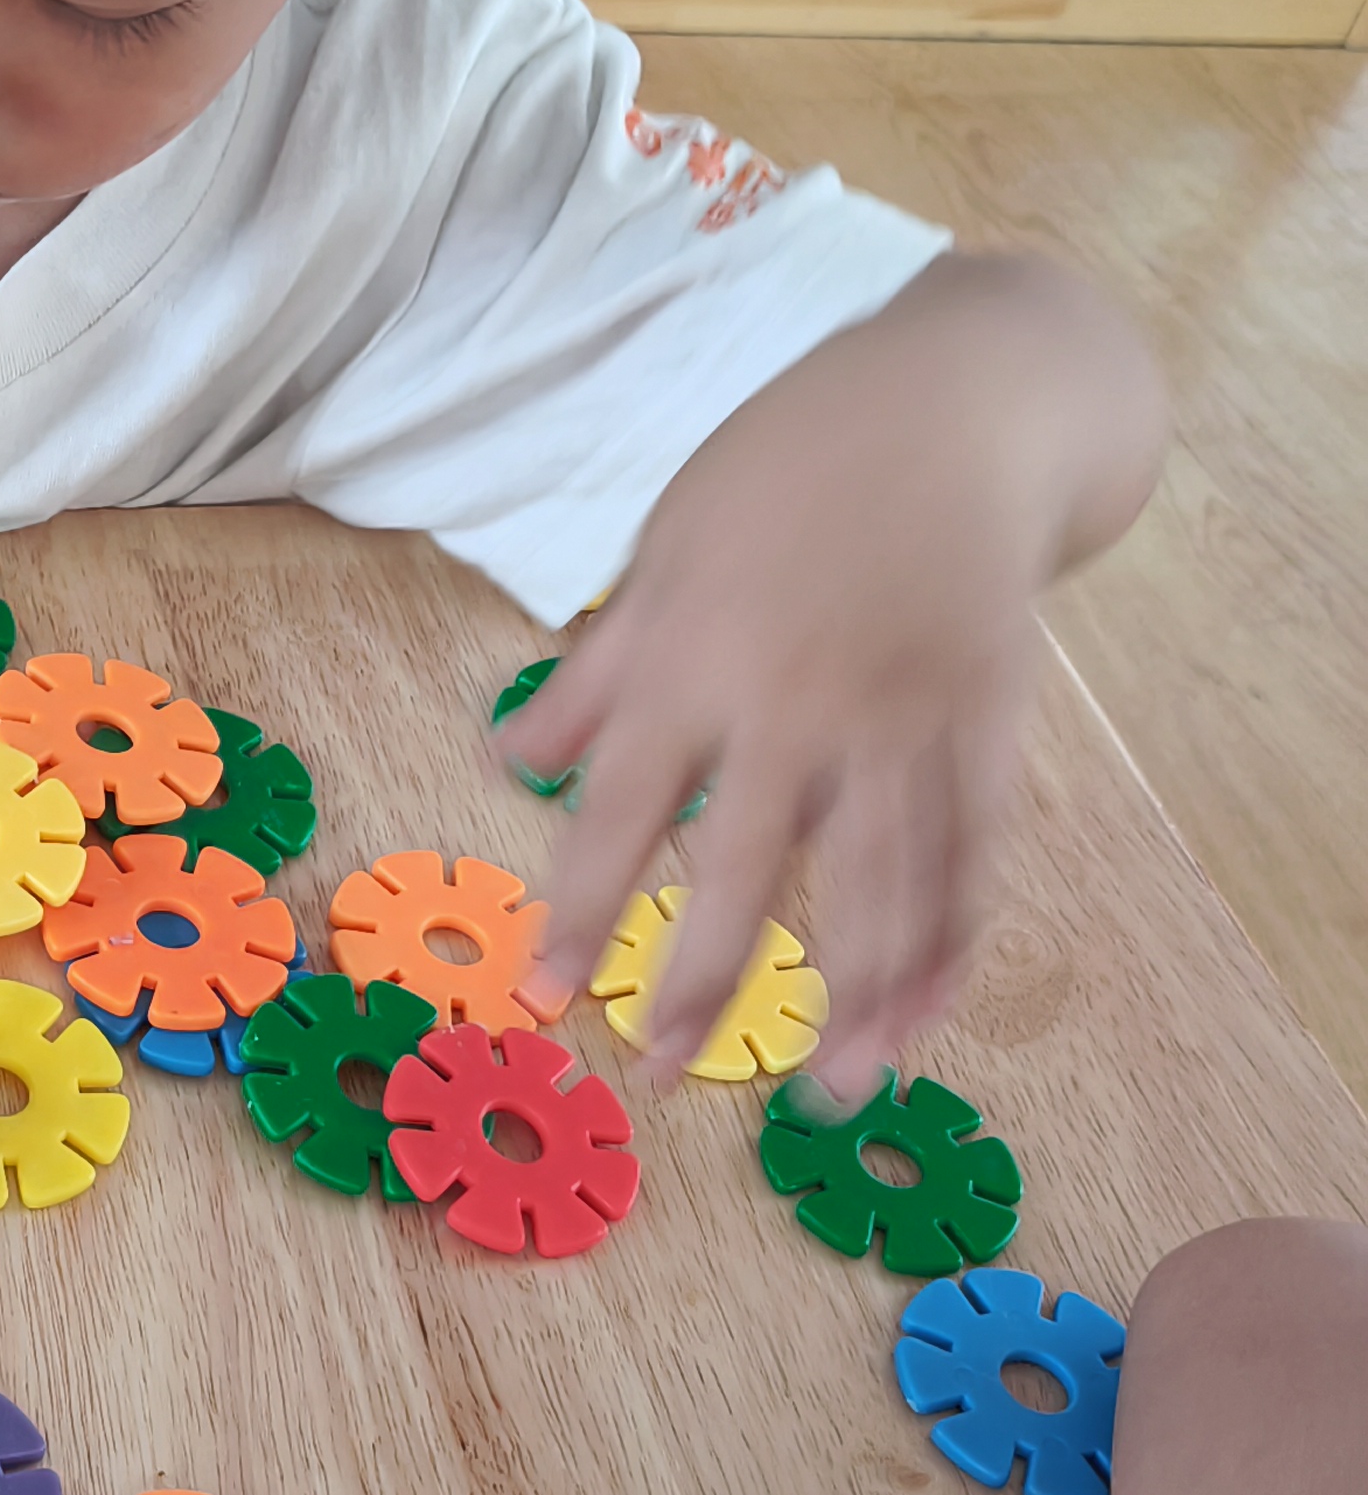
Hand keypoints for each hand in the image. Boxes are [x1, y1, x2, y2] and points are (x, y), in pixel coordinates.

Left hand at [508, 255, 1163, 1088]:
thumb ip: (598, 672)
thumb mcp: (665, 548)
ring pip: (879, 880)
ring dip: (855, 995)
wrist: (954, 404)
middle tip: (665, 1073)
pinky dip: (953, 939)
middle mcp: (793, 699)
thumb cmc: (787, 468)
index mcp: (694, 656)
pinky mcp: (989, 718)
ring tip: (828, 1090)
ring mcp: (903, 713)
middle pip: (743, 866)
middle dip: (703, 977)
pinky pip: (973, 850)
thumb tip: (506, 760)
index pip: (616, 807)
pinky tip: (925, 1014)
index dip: (580, 907)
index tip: (546, 996)